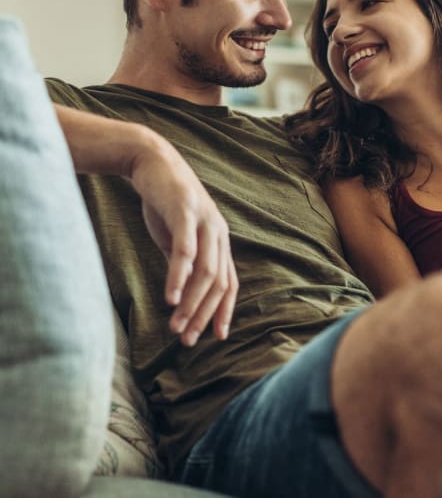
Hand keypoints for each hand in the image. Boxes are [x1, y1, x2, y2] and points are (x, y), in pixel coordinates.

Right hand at [129, 134, 237, 346]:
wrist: (152, 161)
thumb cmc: (165, 202)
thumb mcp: (177, 236)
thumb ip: (184, 262)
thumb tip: (182, 293)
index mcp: (219, 240)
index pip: (229, 283)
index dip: (224, 311)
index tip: (216, 337)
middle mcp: (218, 232)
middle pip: (218, 282)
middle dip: (204, 315)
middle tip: (188, 340)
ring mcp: (204, 221)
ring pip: (205, 271)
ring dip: (191, 302)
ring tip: (177, 326)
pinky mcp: (185, 211)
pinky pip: (186, 248)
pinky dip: (179, 275)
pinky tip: (170, 297)